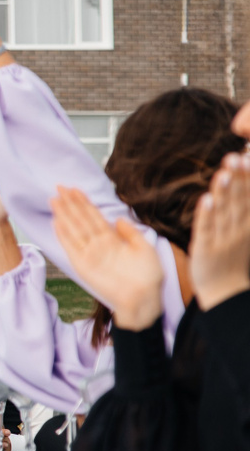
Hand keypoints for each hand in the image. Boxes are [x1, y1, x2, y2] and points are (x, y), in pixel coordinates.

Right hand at [50, 186, 162, 330]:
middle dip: (70, 203)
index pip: (95, 216)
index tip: (75, 189)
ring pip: (74, 229)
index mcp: (113, 239)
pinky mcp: (83, 265)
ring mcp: (90, 254)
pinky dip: (63, 235)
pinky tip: (56, 222)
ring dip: (63, 214)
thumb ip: (130, 233)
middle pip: (81, 219)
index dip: (85, 203)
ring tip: (54, 199)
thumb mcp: (145, 248)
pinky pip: (71, 247)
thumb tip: (118, 218)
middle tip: (59, 187)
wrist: (144, 298)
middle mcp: (99, 244)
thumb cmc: (148, 276)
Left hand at [191, 152, 249, 309]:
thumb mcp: (243, 233)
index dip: (249, 178)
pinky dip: (205, 214)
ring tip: (223, 172)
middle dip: (238, 178)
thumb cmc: (231, 259)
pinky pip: (205, 230)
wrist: (225, 294)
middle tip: (236, 156)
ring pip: (223, 212)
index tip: (248, 155)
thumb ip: (241, 208)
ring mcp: (222, 239)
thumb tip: (239, 184)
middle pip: (239, 201)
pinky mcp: (205, 249)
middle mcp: (238, 230)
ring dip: (223, 192)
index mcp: (248, 225)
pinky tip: (205, 199)